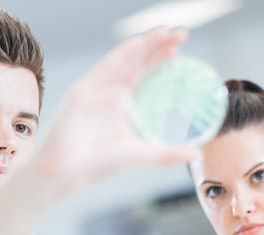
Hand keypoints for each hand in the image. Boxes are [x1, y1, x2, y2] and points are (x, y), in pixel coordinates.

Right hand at [37, 27, 199, 190]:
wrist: (66, 172)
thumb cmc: (96, 164)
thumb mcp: (139, 154)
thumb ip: (166, 154)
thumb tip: (196, 154)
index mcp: (122, 103)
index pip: (144, 74)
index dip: (161, 60)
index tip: (181, 50)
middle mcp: (110, 92)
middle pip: (137, 62)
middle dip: (158, 45)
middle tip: (181, 34)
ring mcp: (96, 89)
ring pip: (123, 59)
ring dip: (144, 44)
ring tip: (165, 33)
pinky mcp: (83, 91)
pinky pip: (105, 67)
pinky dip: (123, 54)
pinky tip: (140, 44)